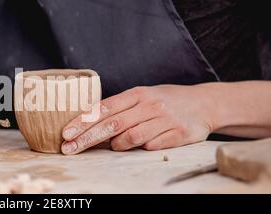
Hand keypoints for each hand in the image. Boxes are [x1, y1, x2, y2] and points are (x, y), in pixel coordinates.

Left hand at [61, 85, 214, 154]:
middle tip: (69, 149)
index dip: (82, 122)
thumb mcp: (143, 97)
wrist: (205, 103)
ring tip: (116, 145)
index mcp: (137, 93)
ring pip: (130, 138)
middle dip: (86, 139)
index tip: (66, 133)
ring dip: (117, 145)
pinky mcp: (177, 134)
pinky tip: (143, 143)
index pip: (103, 108)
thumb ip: (120, 109)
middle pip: (111, 125)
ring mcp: (164, 119)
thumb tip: (91, 124)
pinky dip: (142, 148)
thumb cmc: (166, 101)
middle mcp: (149, 104)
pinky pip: (150, 146)